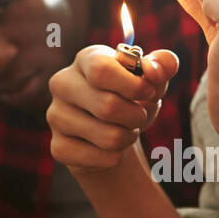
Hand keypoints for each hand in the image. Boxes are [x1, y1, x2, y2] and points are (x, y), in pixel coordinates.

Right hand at [47, 44, 178, 177]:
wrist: (111, 134)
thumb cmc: (131, 100)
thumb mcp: (151, 81)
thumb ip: (162, 66)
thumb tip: (155, 71)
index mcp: (85, 60)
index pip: (101, 70)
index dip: (133, 85)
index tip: (148, 92)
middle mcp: (63, 84)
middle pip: (107, 106)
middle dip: (136, 116)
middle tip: (140, 116)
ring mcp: (56, 116)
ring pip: (109, 137)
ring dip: (129, 137)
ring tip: (127, 131)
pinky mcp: (59, 147)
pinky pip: (103, 158)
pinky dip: (118, 156)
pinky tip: (111, 148)